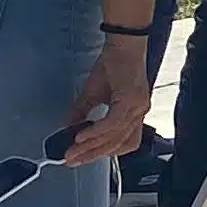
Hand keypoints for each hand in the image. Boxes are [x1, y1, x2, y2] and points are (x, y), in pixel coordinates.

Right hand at [63, 34, 152, 165]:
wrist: (122, 46)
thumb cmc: (112, 66)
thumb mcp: (93, 94)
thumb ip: (82, 113)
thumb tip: (68, 127)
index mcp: (133, 114)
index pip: (122, 143)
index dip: (101, 153)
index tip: (80, 158)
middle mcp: (139, 113)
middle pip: (117, 144)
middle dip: (91, 155)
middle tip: (71, 160)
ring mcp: (137, 107)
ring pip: (114, 136)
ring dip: (90, 146)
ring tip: (72, 151)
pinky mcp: (131, 100)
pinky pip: (112, 123)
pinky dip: (96, 132)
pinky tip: (81, 137)